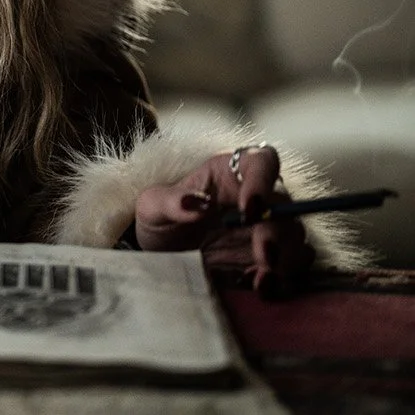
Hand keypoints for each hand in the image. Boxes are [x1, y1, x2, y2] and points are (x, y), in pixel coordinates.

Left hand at [134, 145, 314, 296]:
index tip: (251, 210)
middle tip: (264, 259)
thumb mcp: (152, 207)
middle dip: (278, 234)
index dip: (263, 182)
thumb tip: (194, 203)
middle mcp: (257, 196)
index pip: (261, 162)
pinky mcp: (271, 256)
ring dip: (286, 260)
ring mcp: (267, 227)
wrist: (161, 254)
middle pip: (286, 206)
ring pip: (296, 237)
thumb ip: (171, 202)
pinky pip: (293, 265)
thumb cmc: (160, 218)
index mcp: (229, 173)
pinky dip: (283, 277)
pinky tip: (258, 286)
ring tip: (261, 281)